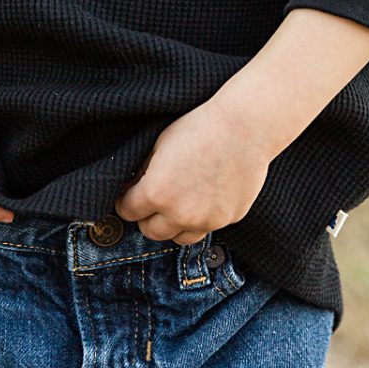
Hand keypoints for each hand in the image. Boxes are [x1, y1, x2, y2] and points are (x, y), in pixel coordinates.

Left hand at [115, 100, 272, 244]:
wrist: (243, 129)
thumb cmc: (198, 130)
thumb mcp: (158, 146)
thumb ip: (144, 174)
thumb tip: (134, 188)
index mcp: (155, 194)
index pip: (127, 212)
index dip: (125, 202)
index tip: (128, 196)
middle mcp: (180, 214)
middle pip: (151, 232)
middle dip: (146, 217)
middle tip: (150, 201)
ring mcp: (206, 221)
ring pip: (179, 238)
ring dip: (172, 225)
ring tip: (175, 205)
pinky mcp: (228, 219)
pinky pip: (206, 228)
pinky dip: (200, 219)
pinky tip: (202, 198)